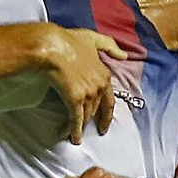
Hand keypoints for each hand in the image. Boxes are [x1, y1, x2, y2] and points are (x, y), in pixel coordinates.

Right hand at [34, 26, 122, 143]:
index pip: (109, 99)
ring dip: (80, 128)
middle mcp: (99, 86)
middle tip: (93, 132)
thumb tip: (124, 55)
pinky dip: (74, 130)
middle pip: (97, 110)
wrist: (52, 47)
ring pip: (86, 116)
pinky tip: (72, 138)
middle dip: (94, 122)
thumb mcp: (93, 38)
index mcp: (104, 74)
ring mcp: (88, 94)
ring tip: (75, 136)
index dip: (107, 113)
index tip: (104, 123)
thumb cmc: (69, 41)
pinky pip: (76, 120)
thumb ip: (109, 46)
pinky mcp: (75, 100)